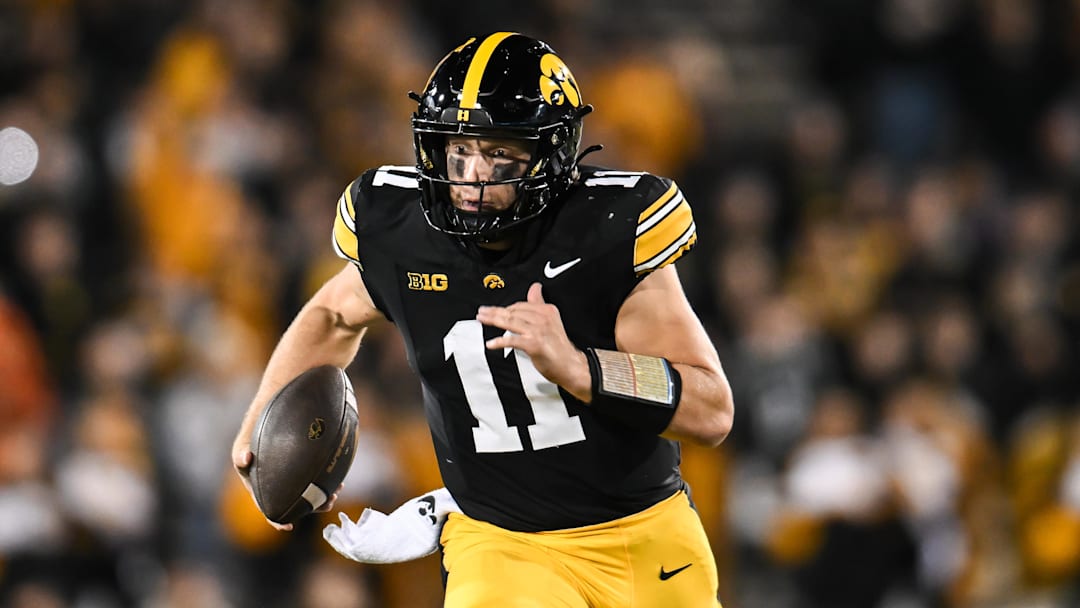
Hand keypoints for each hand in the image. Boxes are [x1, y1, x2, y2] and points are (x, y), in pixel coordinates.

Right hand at [233, 440, 344, 531]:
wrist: (272, 414)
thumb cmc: (255, 432)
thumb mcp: (244, 442)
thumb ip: (241, 452)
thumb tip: (245, 458)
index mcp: (261, 487)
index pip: (268, 508)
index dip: (276, 520)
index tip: (288, 526)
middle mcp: (279, 485)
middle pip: (295, 503)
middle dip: (311, 507)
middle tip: (328, 502)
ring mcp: (294, 476)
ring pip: (309, 492)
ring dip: (322, 495)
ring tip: (336, 491)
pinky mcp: (307, 467)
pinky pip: (318, 478)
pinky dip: (326, 481)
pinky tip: (337, 479)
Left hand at [476, 282, 591, 400]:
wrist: (572, 365)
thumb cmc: (559, 347)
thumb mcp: (551, 320)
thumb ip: (540, 304)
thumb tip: (535, 287)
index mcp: (547, 310)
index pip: (520, 305)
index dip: (505, 307)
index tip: (493, 309)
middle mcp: (543, 318)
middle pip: (513, 311)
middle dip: (494, 311)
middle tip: (482, 312)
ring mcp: (538, 331)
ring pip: (510, 322)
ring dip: (493, 320)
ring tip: (482, 319)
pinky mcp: (533, 344)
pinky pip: (512, 340)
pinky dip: (499, 342)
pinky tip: (491, 343)